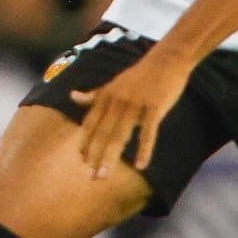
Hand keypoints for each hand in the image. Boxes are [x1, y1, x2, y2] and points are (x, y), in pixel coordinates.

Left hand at [70, 50, 191, 178]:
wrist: (165, 60)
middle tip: (91, 177)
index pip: (92, 123)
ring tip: (104, 175)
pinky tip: (140, 165)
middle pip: (103, 132)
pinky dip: (144, 149)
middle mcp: (117, 100)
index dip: (86, 141)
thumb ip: (94, 95)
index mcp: (107, 96)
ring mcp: (136, 104)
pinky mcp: (154, 107)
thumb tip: (72, 97)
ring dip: (111, 157)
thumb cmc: (139, 75)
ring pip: (120, 135)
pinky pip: (148, 132)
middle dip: (95, 155)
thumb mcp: (113, 83)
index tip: (82, 161)